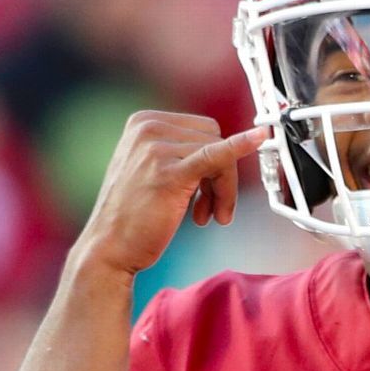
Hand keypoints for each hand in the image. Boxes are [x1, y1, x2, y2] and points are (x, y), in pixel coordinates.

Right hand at [75, 110, 264, 275]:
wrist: (109, 249)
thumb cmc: (132, 215)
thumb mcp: (152, 168)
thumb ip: (180, 151)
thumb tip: (227, 146)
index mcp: (143, 121)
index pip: (203, 128)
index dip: (216, 157)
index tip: (209, 188)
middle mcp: (148, 128)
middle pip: (214, 138)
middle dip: (222, 175)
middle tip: (213, 208)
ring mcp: (156, 149)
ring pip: (221, 155)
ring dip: (222, 190)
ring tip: (208, 214)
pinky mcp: (169, 173)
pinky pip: (216, 156)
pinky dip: (241, 147)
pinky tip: (260, 139)